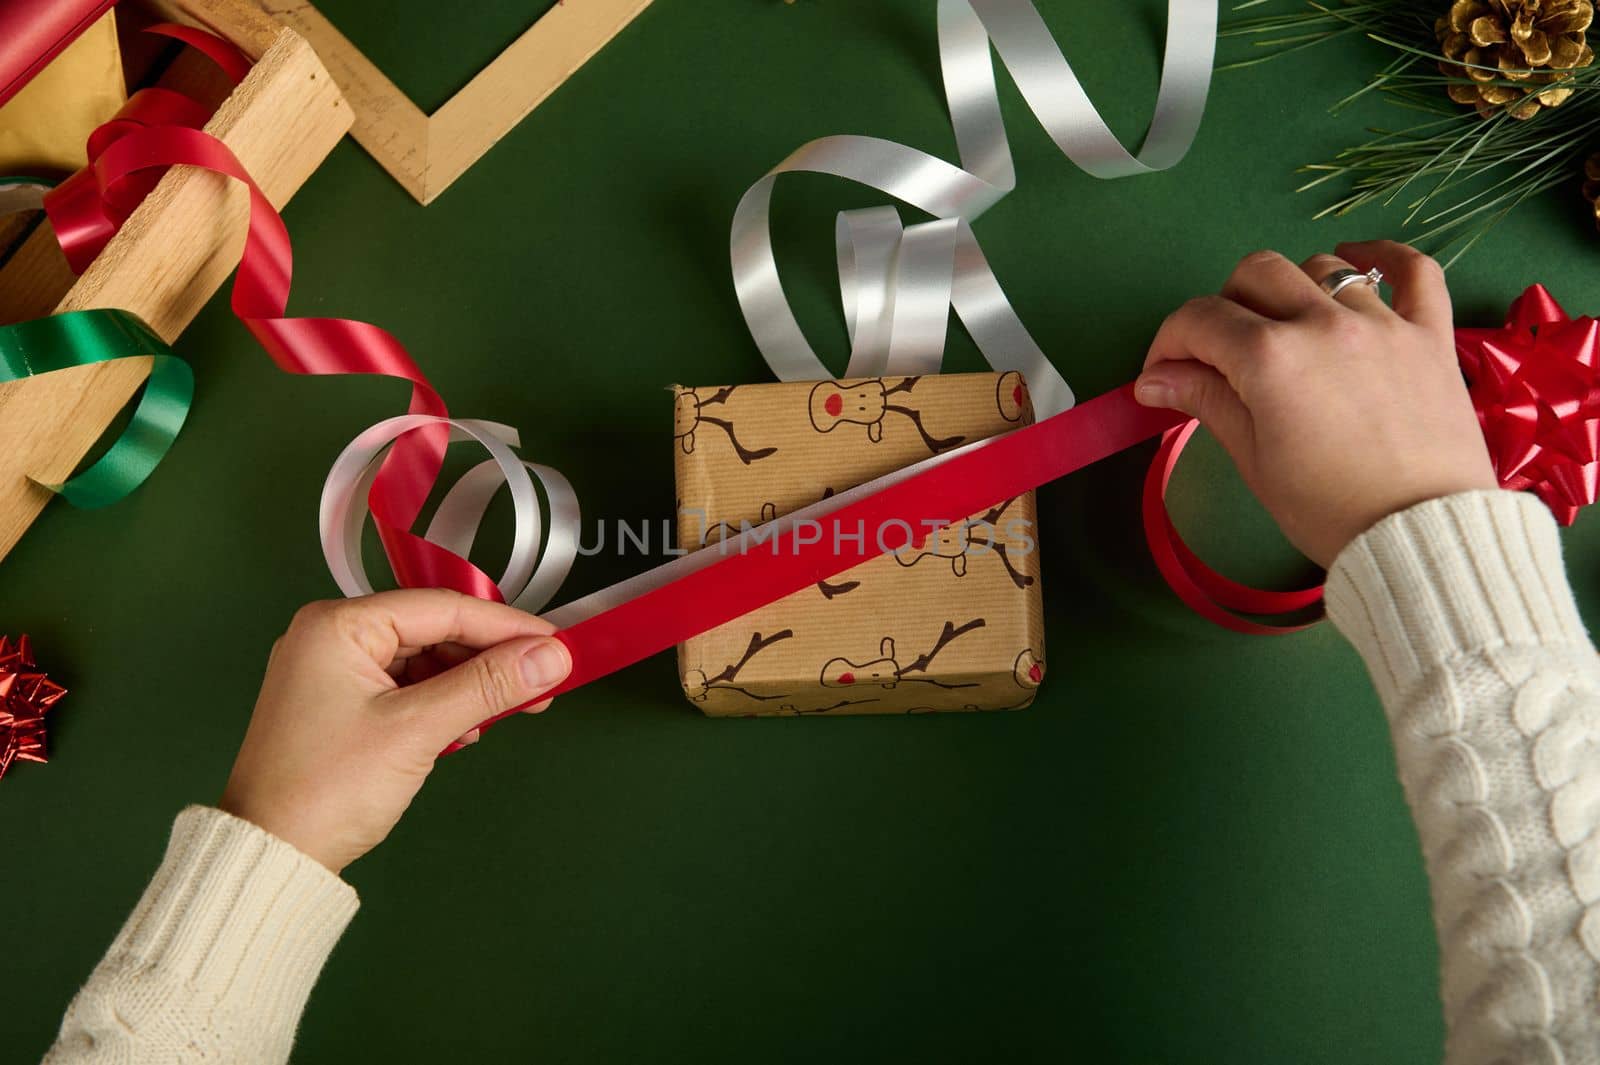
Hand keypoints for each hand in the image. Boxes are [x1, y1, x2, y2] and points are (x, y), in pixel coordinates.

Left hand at [219, 589, 571, 873]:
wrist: (272, 857)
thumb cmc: (324, 790)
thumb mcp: (418, 729)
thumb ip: (487, 686)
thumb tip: (549, 657)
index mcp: (336, 625)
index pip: (443, 608)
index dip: (506, 627)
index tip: (555, 644)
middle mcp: (330, 638)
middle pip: (435, 631)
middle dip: (491, 659)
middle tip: (544, 679)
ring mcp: (333, 673)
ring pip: (424, 661)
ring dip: (469, 685)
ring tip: (512, 708)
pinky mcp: (340, 706)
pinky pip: (407, 688)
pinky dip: (442, 704)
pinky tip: (467, 729)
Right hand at [1133, 240, 1496, 567]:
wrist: (1421, 537)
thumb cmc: (1327, 510)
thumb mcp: (1253, 459)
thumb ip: (1206, 400)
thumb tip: (1153, 378)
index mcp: (1270, 358)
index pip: (1199, 319)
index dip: (1169, 342)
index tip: (1163, 373)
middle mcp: (1323, 323)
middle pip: (1255, 273)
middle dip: (1224, 305)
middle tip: (1222, 352)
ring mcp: (1383, 323)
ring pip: (1323, 267)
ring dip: (1292, 290)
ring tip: (1289, 330)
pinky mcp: (1431, 334)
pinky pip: (1413, 270)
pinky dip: (1384, 258)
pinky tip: (1361, 264)